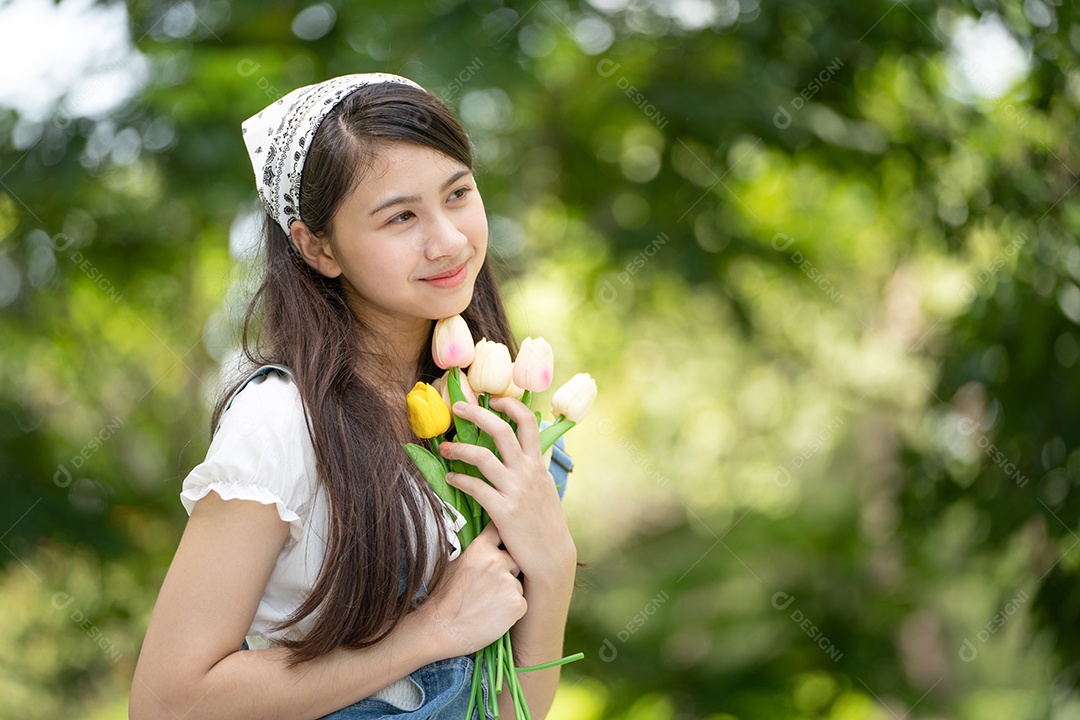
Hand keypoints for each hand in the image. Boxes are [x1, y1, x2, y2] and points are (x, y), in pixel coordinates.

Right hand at [418, 523, 525, 655]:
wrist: (438, 629)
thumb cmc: (442, 598)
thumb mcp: (455, 564)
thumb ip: (477, 553)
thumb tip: (488, 547)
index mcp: (481, 548)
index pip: (501, 530)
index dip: (504, 536)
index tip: (505, 540)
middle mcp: (497, 561)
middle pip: (515, 559)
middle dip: (508, 570)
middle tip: (490, 587)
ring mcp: (508, 582)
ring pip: (518, 583)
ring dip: (509, 592)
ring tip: (487, 605)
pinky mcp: (516, 604)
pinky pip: (521, 603)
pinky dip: (511, 610)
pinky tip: (493, 616)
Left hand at [439, 396, 576, 586]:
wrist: (552, 557)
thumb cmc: (545, 524)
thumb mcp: (544, 489)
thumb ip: (531, 469)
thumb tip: (518, 453)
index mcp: (537, 464)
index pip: (527, 421)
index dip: (509, 406)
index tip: (492, 401)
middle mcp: (527, 472)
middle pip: (501, 430)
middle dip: (476, 414)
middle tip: (458, 408)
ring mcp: (515, 490)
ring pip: (482, 457)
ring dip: (458, 449)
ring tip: (444, 448)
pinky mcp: (503, 511)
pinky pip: (475, 488)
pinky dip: (458, 480)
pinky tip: (449, 479)